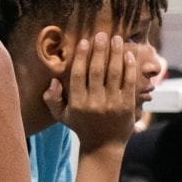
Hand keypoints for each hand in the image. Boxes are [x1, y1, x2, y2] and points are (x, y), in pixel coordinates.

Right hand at [43, 33, 137, 153]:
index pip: (78, 75)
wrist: (104, 147)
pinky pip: (128, 83)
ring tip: (117, 39)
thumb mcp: (61, 116)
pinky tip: (129, 55)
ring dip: (116, 54)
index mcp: (77, 103)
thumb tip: (54, 80)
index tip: (85, 42)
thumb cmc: (81, 127)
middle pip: (97, 71)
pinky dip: (129, 68)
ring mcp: (112, 104)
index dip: (82, 57)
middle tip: (102, 34)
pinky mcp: (127, 106)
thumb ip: (52, 99)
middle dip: (100, 50)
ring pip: (114, 74)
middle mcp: (94, 102)